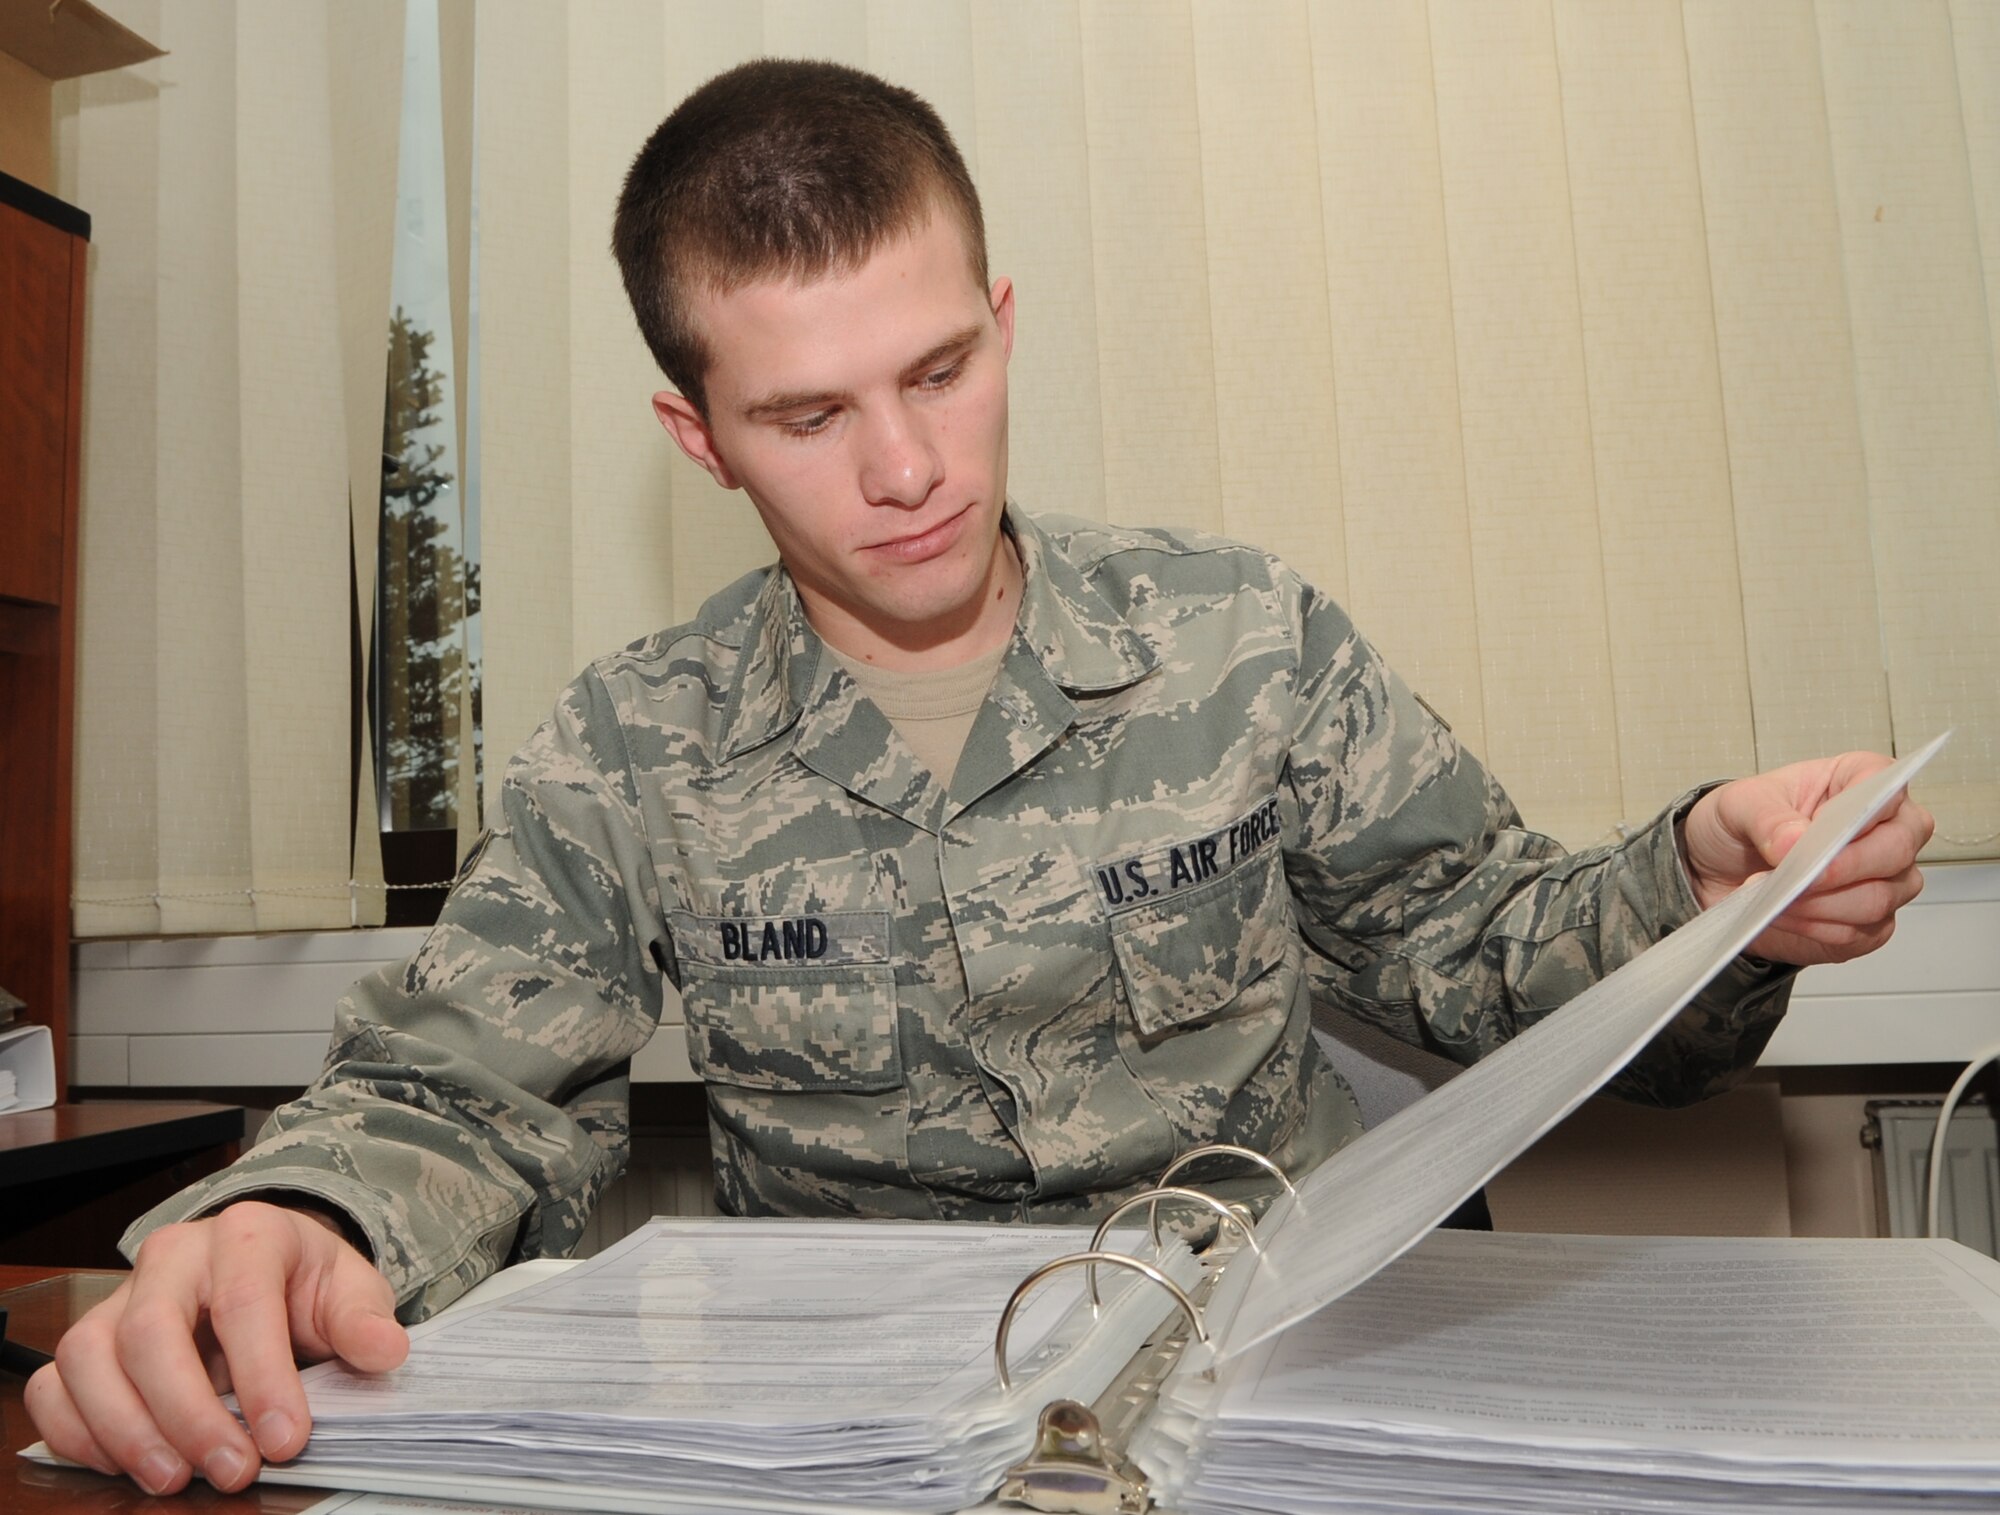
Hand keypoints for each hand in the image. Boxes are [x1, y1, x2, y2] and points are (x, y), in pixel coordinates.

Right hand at [23, 1200, 407, 1493]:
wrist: (270, 1269)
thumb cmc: (306, 1283)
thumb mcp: (349, 1289)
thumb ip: (363, 1320)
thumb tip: (385, 1351)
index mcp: (247, 1234)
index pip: (244, 1304)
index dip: (263, 1378)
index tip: (286, 1441)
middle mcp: (173, 1257)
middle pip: (152, 1332)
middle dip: (188, 1413)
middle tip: (231, 1472)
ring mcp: (121, 1295)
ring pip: (90, 1356)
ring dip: (125, 1429)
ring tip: (172, 1479)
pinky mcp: (90, 1338)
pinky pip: (57, 1384)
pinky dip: (77, 1432)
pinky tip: (122, 1466)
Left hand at [1681, 751, 1932, 965]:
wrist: (1719, 874)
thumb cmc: (1741, 826)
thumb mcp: (1737, 804)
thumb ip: (1766, 817)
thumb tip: (1794, 842)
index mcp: (1861, 781)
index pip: (1886, 790)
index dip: (1858, 814)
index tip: (1819, 827)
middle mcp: (1888, 829)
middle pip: (1896, 850)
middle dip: (1840, 868)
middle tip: (1794, 876)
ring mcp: (1887, 879)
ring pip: (1878, 898)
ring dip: (1821, 904)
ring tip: (1776, 897)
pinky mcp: (1872, 923)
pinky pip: (1860, 933)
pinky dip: (1816, 927)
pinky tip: (1784, 915)